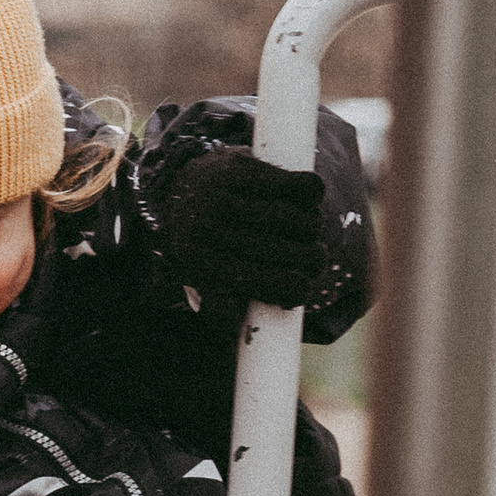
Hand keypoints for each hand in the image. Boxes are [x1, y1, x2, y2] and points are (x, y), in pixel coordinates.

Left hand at [157, 147, 330, 308]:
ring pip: (301, 221)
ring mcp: (223, 195)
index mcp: (198, 264)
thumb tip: (242, 327)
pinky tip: (307, 199)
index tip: (303, 288)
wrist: (181, 185)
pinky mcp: (241, 167)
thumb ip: (220, 307)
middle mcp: (207, 229)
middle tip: (313, 258)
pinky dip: (312, 194)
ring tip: (307, 229)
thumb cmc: (202, 242)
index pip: (269, 286)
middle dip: (313, 259)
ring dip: (313, 227)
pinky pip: (300, 187)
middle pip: (294, 254)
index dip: (297, 290)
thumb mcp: (199, 279)